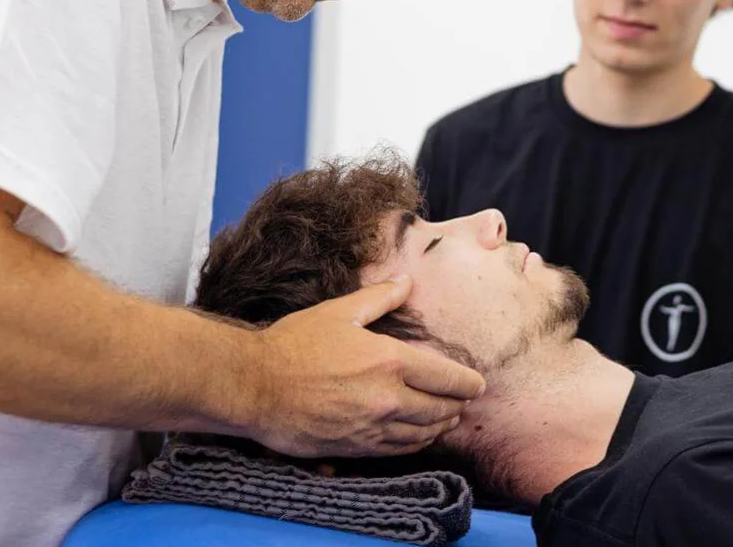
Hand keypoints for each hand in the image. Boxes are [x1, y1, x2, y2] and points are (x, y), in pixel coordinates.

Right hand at [241, 277, 486, 457]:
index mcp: (390, 362)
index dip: (468, 384)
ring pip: (422, 434)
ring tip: (448, 420)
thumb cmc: (294, 344)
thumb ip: (380, 298)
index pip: (447, 378)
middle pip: (440, 410)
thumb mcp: (340, 312)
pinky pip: (397, 451)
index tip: (478, 385)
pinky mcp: (354, 448)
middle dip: (457, 406)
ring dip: (439, 427)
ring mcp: (371, 428)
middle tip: (465, 402)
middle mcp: (388, 399)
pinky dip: (414, 445)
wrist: (254, 386)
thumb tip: (406, 281)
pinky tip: (417, 438)